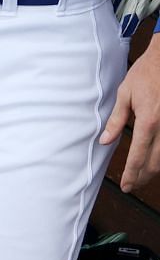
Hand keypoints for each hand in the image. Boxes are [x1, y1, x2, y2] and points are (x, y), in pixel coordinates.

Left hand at [102, 48, 159, 190]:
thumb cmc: (145, 74)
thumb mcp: (125, 94)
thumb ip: (116, 120)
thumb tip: (105, 141)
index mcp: (148, 121)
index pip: (138, 155)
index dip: (131, 173)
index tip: (125, 185)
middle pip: (155, 162)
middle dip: (142, 177)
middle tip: (131, 185)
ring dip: (153, 170)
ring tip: (140, 176)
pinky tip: (153, 160)